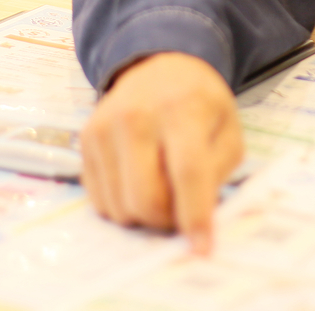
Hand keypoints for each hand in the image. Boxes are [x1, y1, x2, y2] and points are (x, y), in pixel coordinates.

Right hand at [80, 52, 243, 251]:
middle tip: (180, 212)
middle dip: (166, 220)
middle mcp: (137, 116)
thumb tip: (200, 220)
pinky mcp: (86, 139)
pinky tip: (138, 178)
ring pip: (120, 206)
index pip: (187, 171)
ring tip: (161, 188)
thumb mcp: (228, 127)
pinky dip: (123, 203)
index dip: (195, 215)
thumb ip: (218, 172)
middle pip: (146, 198)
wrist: (159, 67)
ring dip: (144, 214)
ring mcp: (105, 127)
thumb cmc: (199, 103)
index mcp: (182, 109)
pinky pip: (100, 200)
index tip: (202, 248)